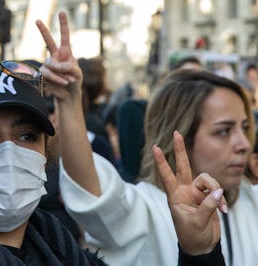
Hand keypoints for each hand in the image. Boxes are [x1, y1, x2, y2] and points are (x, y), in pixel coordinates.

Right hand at [35, 12, 81, 105]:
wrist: (68, 95)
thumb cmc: (74, 81)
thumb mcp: (77, 73)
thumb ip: (69, 67)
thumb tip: (56, 65)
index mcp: (65, 52)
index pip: (64, 36)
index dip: (63, 25)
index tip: (61, 12)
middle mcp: (55, 56)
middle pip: (48, 41)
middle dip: (43, 30)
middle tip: (37, 20)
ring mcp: (48, 64)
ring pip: (51, 66)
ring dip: (60, 75)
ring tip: (68, 82)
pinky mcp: (43, 74)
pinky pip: (49, 76)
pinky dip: (57, 82)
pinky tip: (62, 86)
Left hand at [153, 131, 226, 255]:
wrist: (201, 245)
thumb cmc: (192, 235)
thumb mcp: (197, 222)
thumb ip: (207, 206)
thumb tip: (217, 192)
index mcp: (175, 196)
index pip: (166, 176)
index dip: (162, 162)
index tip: (155, 147)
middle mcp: (184, 191)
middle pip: (183, 166)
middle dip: (181, 150)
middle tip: (176, 133)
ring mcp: (197, 193)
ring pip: (207, 180)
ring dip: (216, 191)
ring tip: (220, 207)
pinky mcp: (208, 197)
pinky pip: (217, 190)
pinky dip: (221, 199)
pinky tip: (224, 210)